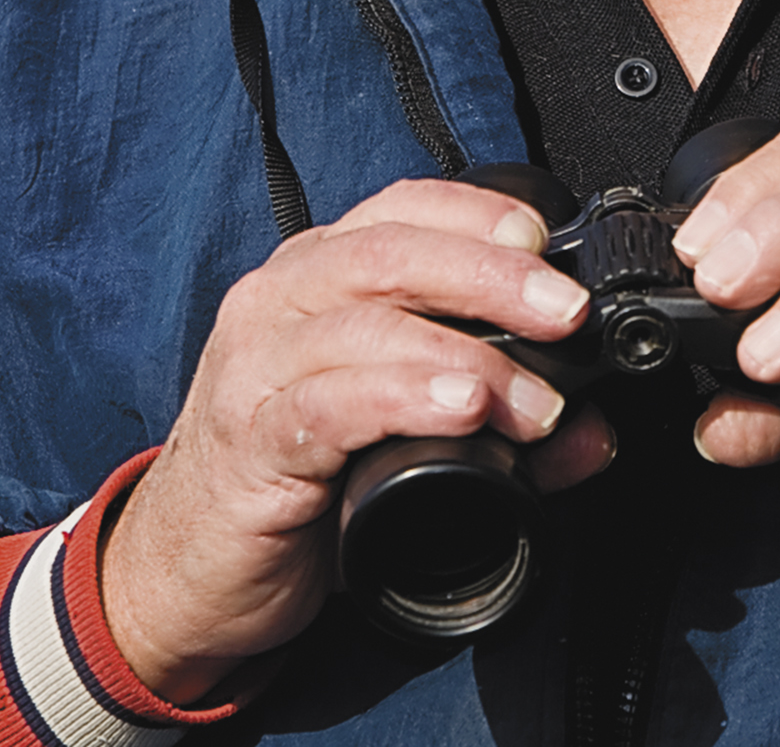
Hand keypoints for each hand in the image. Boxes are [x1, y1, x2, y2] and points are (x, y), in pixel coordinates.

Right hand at [98, 179, 617, 702]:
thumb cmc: (297, 482)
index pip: (403, 208)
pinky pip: (326, 404)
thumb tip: (592, 433)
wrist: (187, 571)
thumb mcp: (404, 440)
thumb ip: (501, 429)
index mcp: (319, 276)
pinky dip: (402, 398)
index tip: (549, 242)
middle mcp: (280, 301)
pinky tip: (457, 410)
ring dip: (465, 353)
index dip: (479, 215)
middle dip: (492, 275)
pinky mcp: (247, 440)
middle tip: (568, 313)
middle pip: (391, 253)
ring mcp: (256, 367)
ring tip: (535, 398)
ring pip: (365, 322)